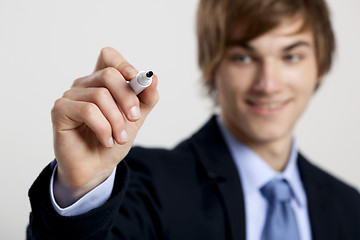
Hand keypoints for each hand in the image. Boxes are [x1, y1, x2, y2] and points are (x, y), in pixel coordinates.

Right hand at [51, 47, 158, 205]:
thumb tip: (153, 79)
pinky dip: (103, 128)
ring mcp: (71, 96)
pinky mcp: (60, 110)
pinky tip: (106, 141)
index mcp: (102, 83)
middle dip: (127, 99)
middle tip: (134, 118)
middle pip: (108, 75)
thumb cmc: (113, 141)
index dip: (123, 65)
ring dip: (116, 121)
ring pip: (100, 95)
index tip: (137, 80)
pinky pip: (88, 110)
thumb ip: (145, 99)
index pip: (108, 57)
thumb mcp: (136, 119)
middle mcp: (85, 85)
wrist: (98, 168)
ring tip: (119, 138)